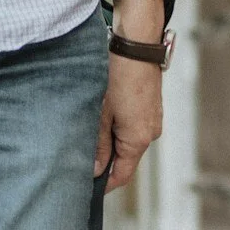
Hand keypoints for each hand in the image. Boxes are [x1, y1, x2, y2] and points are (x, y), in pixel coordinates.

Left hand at [95, 0, 164, 191]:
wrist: (135, 42)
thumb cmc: (116, 75)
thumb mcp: (99, 113)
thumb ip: (98, 144)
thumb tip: (95, 170)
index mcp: (139, 139)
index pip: (122, 175)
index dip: (103, 185)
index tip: (85, 187)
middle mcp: (150, 132)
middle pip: (125, 159)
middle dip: (103, 161)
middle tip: (77, 158)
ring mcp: (152, 119)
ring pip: (127, 141)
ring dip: (108, 141)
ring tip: (86, 131)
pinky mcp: (149, 106)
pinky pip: (132, 126)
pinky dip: (116, 127)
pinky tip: (100, 115)